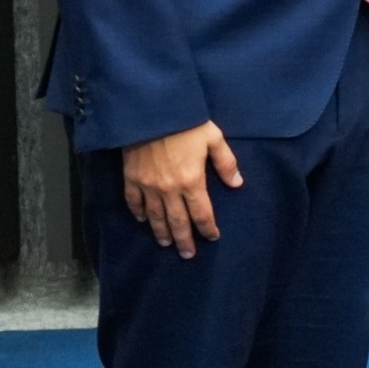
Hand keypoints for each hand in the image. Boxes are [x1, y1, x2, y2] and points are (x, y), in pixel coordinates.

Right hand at [121, 121, 243, 257]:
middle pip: (177, 221)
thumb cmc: (187, 123)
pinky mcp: (131, 179)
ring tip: (166, 244)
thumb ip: (226, 163)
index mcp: (192, 181)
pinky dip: (138, 214)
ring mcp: (147, 186)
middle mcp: (169, 189)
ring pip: (155, 217)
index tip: (212, 238)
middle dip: (184, 240)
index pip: (202, 213)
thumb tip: (237, 184)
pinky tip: (143, 221)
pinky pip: (133, 202)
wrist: (152, 112)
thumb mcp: (214, 139)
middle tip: (188, 255)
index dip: (208, 228)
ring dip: (161, 232)